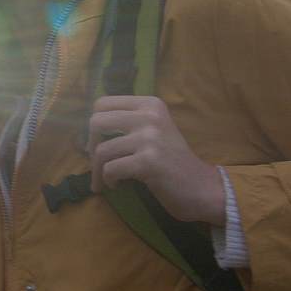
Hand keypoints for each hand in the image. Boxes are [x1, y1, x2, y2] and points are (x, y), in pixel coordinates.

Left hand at [87, 95, 225, 225]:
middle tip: (98, 160)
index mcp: (150, 104)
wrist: (201, 187)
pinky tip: (117, 185)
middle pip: (96, 122)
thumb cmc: (172, 161)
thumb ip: (129, 121)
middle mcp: (150, 115)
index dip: (95, 125)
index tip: (99, 142)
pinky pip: (110, 169)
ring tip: (106, 180)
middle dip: (90, 145)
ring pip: (100, 150)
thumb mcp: (155, 129)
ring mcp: (150, 138)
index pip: (103, 103)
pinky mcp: (148, 162)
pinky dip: (108, 180)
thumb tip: (90, 129)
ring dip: (97, 170)